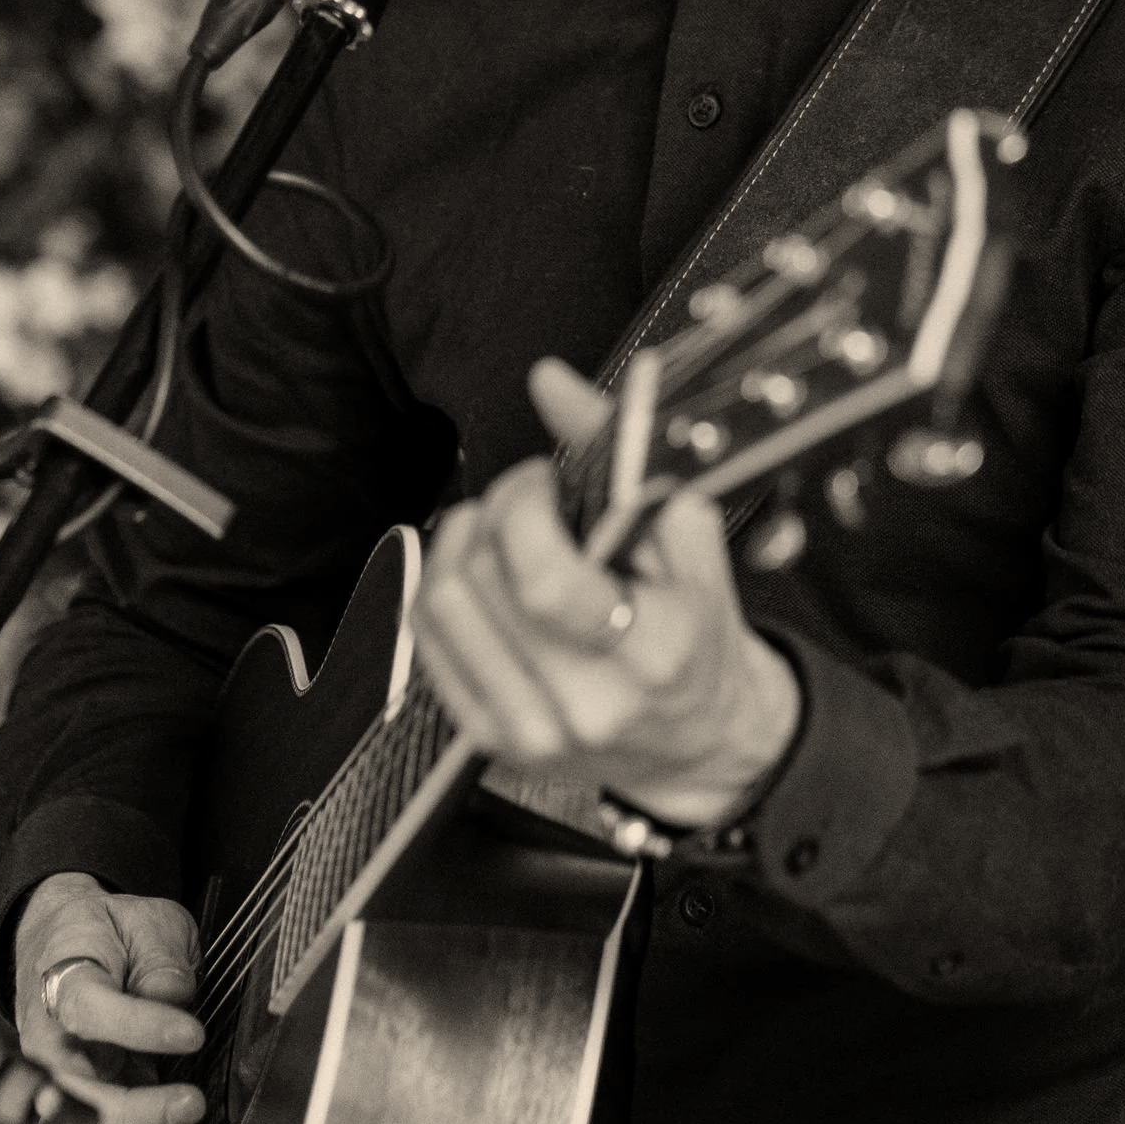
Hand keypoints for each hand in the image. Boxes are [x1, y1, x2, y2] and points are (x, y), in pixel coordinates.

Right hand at [2, 874, 207, 1123]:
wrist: (59, 943)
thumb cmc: (107, 936)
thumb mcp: (144, 923)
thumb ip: (160, 958)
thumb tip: (174, 999)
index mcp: (61, 982)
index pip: (89, 1010)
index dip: (142, 1028)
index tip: (193, 1034)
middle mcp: (42, 1044)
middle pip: (74, 1096)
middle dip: (141, 1112)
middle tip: (194, 1101)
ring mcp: (45, 1089)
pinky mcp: (57, 1119)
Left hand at [415, 357, 799, 831]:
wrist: (698, 740)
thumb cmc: (696, 635)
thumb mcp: (688, 539)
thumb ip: (622, 450)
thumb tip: (551, 382)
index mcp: (651, 653)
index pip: (544, 581)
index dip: (524, 509)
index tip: (545, 482)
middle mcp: (586, 702)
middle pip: (484, 583)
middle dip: (497, 511)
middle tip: (529, 498)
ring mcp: (533, 730)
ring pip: (443, 606)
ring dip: (462, 544)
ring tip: (501, 531)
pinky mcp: (491, 740)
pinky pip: (426, 640)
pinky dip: (444, 586)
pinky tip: (482, 574)